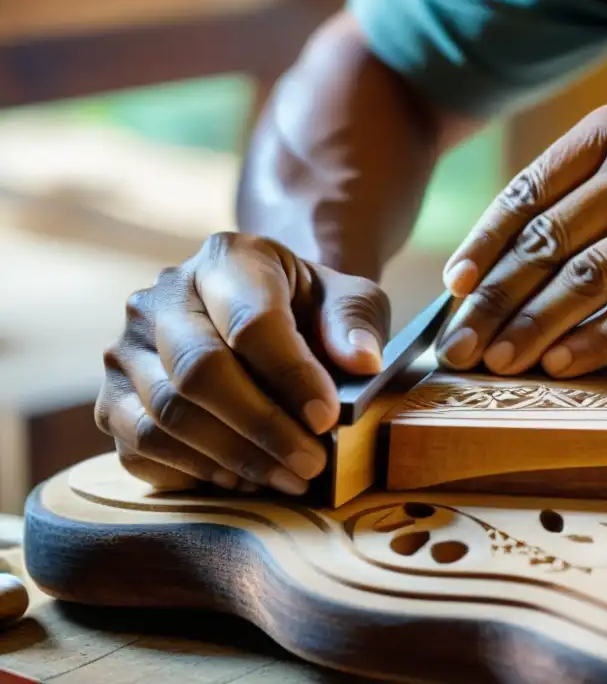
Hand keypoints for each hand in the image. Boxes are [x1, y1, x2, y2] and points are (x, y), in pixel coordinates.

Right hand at [96, 232, 389, 493]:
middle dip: (263, 428)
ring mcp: (128, 349)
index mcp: (227, 259)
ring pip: (168, 416)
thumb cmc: (310, 309)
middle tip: (312, 464)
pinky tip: (245, 479)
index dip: (290, 375)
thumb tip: (361, 361)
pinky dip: (196, 471)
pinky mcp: (112, 399)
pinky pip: (143, 446)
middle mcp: (162, 297)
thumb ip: (356, 321)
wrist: (260, 316)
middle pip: (200, 372)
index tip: (326, 418)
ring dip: (235, 458)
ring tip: (290, 478)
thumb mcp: (350, 299)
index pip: (250, 320)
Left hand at [437, 101, 606, 377]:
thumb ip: (589, 206)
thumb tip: (493, 272)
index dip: (486, 243)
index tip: (454, 288)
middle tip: (460, 343)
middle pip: (554, 237)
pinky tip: (560, 366)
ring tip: (498, 362)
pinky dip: (593, 344)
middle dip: (496, 297)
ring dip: (533, 326)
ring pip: (589, 277)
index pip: (535, 188)